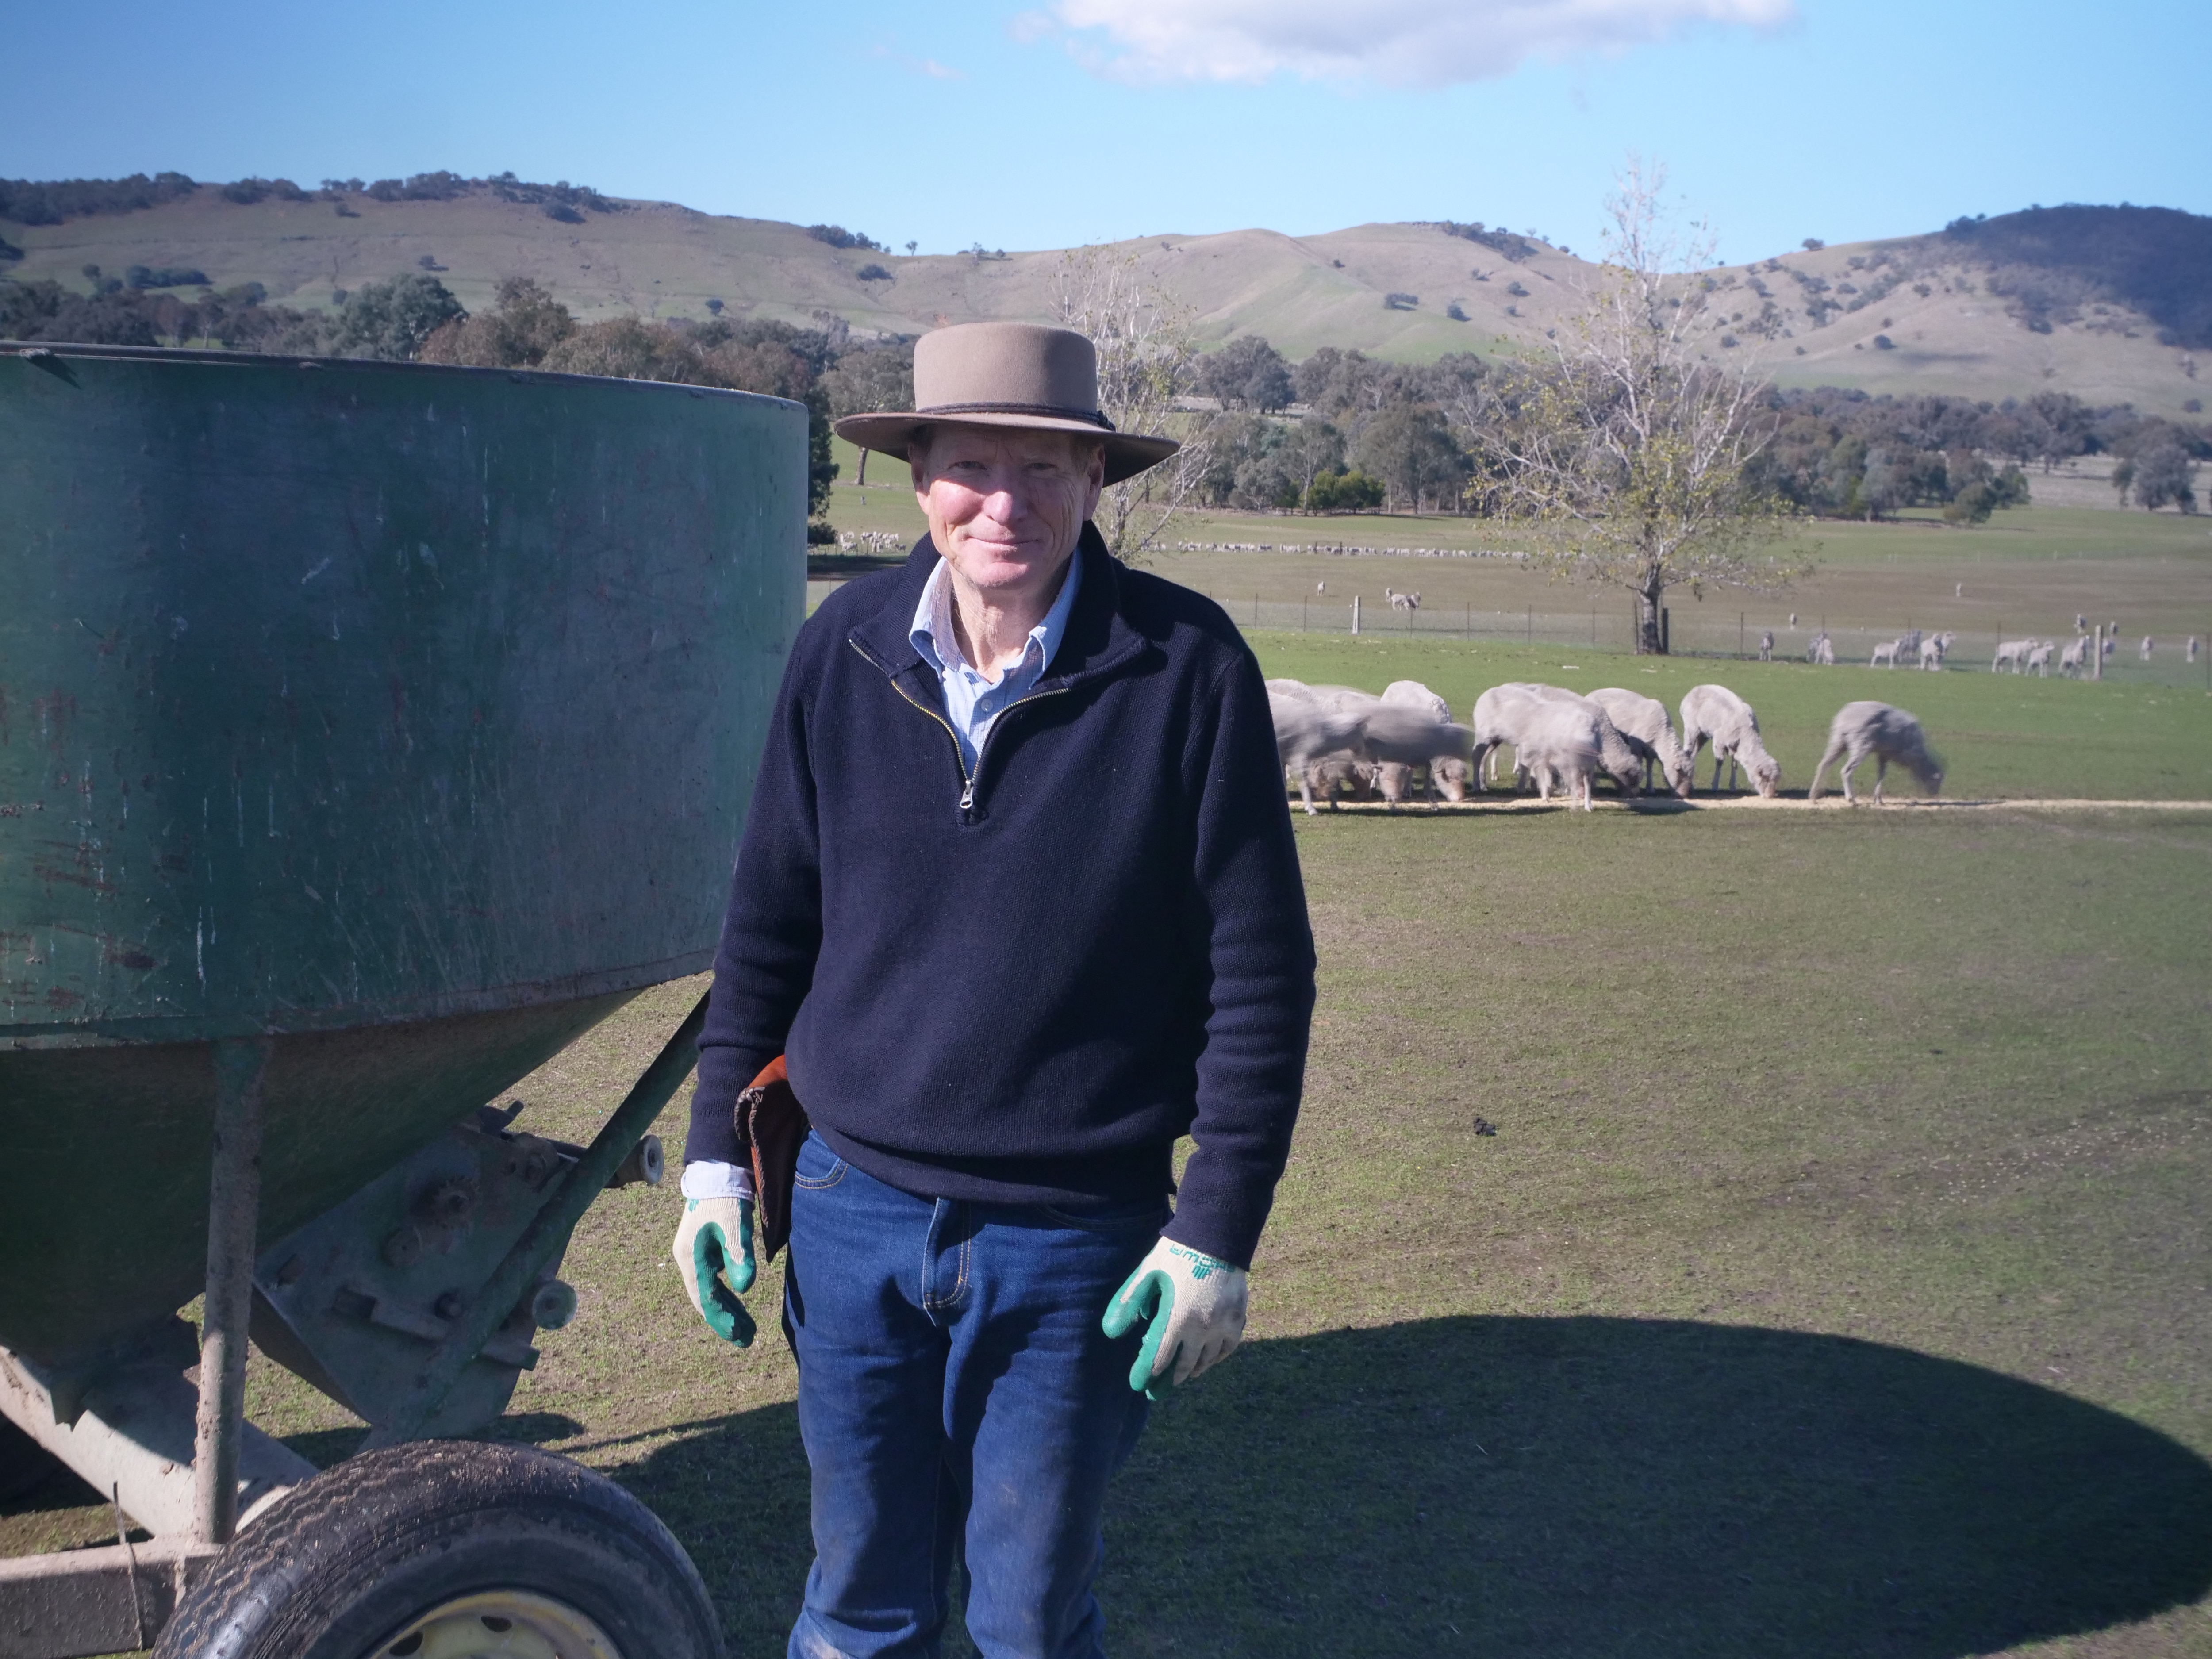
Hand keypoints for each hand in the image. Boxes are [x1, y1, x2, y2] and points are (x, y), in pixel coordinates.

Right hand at [672, 1196, 756, 1345]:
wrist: (716, 1173)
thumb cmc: (725, 1198)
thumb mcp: (734, 1226)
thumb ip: (739, 1255)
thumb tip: (744, 1289)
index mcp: (691, 1257)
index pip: (706, 1298)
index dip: (722, 1320)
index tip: (739, 1337)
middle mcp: (689, 1260)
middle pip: (706, 1299)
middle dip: (726, 1320)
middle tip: (747, 1340)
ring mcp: (695, 1255)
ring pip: (710, 1290)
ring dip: (727, 1309)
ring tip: (747, 1328)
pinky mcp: (704, 1249)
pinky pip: (713, 1280)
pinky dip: (725, 1294)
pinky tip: (737, 1302)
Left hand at [1101, 1238, 1247, 1397]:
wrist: (1216, 1235)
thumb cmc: (1177, 1254)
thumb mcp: (1147, 1274)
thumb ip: (1129, 1304)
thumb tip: (1110, 1332)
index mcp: (1177, 1319)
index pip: (1160, 1357)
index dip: (1147, 1373)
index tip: (1139, 1385)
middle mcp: (1202, 1328)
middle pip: (1185, 1364)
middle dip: (1170, 1378)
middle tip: (1160, 1387)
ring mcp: (1223, 1324)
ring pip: (1208, 1359)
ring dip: (1194, 1369)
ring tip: (1184, 1374)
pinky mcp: (1238, 1317)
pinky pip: (1229, 1347)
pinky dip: (1218, 1357)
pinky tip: (1210, 1358)